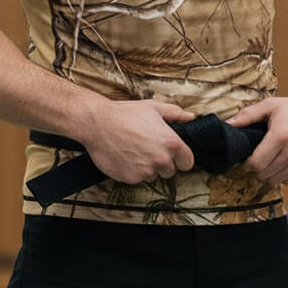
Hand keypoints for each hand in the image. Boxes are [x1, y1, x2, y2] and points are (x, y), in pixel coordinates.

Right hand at [78, 99, 194, 184]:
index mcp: (172, 143)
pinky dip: (133, 171)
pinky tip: (125, 156)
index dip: (180, 158)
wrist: (97, 124)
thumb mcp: (153, 108)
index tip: (173, 155)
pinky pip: (137, 179)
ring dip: (147, 167)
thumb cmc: (125, 114)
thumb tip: (190, 117)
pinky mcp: (131, 178)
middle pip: (170, 171)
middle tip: (148, 148)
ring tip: (134, 150)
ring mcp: (146, 171)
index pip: (187, 162)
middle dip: (162, 162)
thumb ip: (175, 114)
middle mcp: (161, 160)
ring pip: (153, 175)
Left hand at [224, 90, 287, 185]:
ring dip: (271, 173)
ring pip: (277, 181)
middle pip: (265, 175)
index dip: (248, 163)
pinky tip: (286, 161)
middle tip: (261, 157)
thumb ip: (247, 115)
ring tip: (274, 158)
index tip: (250, 158)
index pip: (256, 164)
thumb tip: (228, 124)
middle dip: (259, 168)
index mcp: (281, 136)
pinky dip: (285, 175)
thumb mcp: (271, 105)